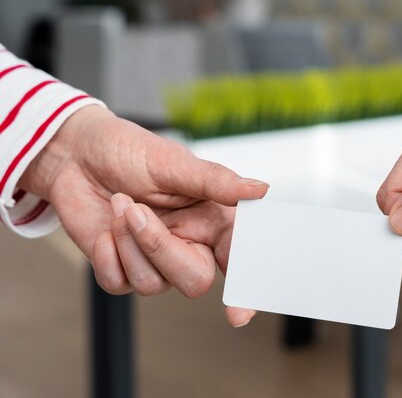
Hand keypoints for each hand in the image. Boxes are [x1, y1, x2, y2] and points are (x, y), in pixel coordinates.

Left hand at [19, 106, 267, 325]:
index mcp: (211, 218)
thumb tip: (260, 190)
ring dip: (128, 243)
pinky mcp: (122, 267)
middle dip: (162, 251)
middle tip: (137, 213)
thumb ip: (216, 181)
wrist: (77, 155)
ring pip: (153, 284)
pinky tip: (105, 229)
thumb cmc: (129, 151)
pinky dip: (106, 256)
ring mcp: (154, 259)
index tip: (239, 314)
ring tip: (119, 204)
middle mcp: (188, 242)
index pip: (237, 257)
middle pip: (195, 281)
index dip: (243, 288)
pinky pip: (120, 284)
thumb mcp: (174, 162)